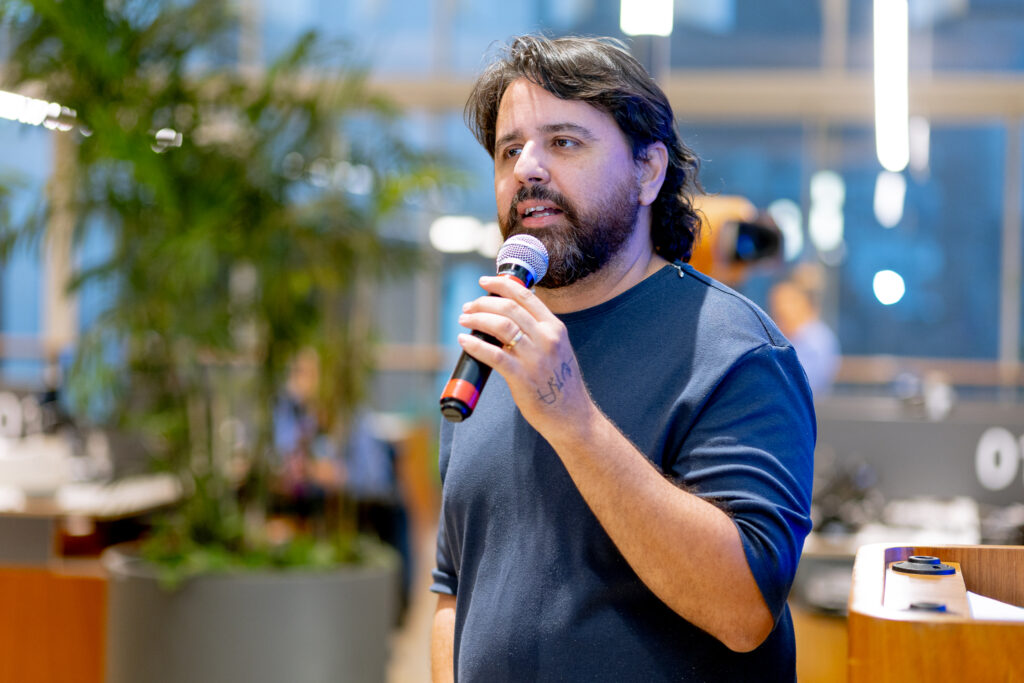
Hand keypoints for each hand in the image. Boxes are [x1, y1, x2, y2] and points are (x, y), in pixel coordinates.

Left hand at [456, 276, 596, 435]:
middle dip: (483, 303)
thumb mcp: (558, 349)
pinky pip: (494, 355)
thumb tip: (509, 319)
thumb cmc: (561, 385)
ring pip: (500, 326)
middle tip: (468, 307)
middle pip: (509, 308)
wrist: (572, 416)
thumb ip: (540, 333)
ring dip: (477, 319)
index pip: (525, 295)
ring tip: (464, 320)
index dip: (501, 284)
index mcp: (555, 328)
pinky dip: (476, 344)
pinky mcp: (522, 377)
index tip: (485, 282)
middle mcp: (546, 338)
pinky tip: (465, 341)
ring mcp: (535, 357)